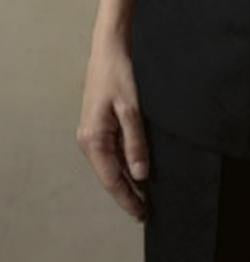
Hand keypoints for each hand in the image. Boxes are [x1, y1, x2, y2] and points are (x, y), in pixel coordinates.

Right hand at [76, 33, 149, 223]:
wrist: (110, 47)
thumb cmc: (120, 74)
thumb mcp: (132, 109)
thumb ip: (136, 143)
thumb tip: (140, 176)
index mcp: (93, 140)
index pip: (112, 180)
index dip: (127, 199)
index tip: (142, 214)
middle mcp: (89, 140)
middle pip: (110, 175)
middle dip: (127, 193)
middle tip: (147, 211)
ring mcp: (93, 132)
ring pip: (111, 164)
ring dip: (127, 179)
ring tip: (146, 196)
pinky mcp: (101, 124)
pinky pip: (113, 151)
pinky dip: (125, 163)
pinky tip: (138, 169)